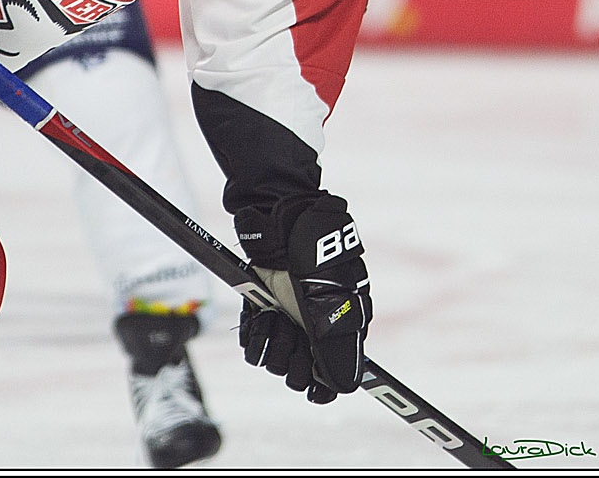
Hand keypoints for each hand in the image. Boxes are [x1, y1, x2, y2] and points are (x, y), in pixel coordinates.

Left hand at [236, 192, 370, 402]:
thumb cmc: (309, 248)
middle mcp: (314, 329)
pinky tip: (260, 314)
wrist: (276, 213)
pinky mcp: (263, 311)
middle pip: (300, 374)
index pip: (332, 378)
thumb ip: (334, 343)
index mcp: (342, 326)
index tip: (308, 365)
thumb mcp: (326, 296)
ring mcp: (288, 320)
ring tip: (274, 313)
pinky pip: (254, 345)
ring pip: (276, 362)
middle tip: (289, 328)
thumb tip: (344, 385)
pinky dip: (254, 334)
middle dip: (291, 356)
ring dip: (272, 341)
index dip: (318, 380)